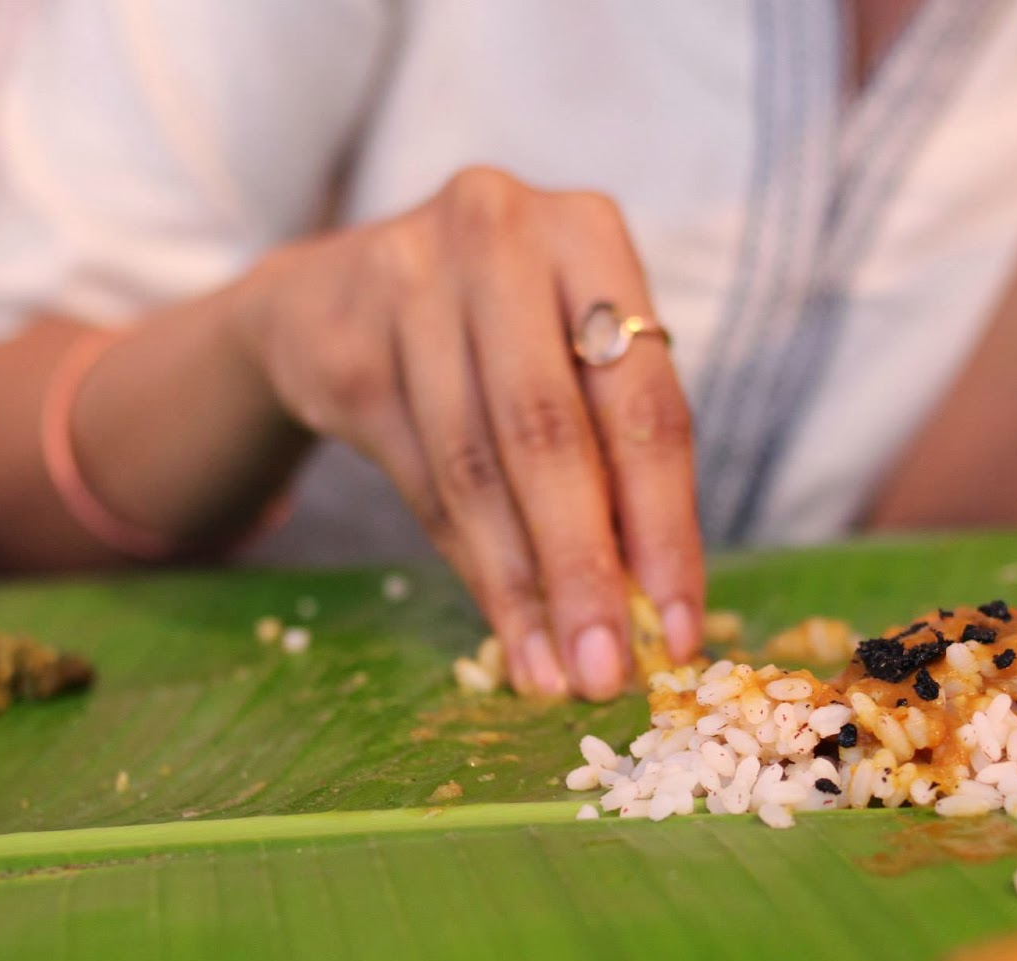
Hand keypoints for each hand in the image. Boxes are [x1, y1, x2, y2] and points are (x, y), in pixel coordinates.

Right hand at [229, 166, 703, 699]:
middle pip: (551, 431)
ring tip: (551, 671)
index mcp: (588, 234)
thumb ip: (615, 455)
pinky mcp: (344, 341)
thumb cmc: (495, 336)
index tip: (680, 626)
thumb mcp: (568, 358)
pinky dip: (469, 562)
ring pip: (477, 465)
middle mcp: (499, 234)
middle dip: (585, 567)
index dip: (666, 524)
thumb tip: (656, 606)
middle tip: (606, 670)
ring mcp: (408, 280)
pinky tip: (503, 624)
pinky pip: (420, 476)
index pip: (644, 400)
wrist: (335, 296)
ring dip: (521, 586)